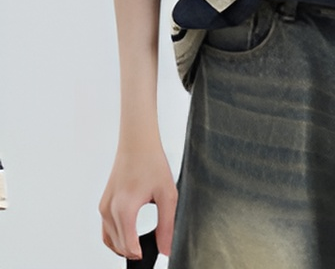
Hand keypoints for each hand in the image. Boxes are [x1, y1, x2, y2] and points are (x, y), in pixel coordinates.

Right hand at [98, 143, 176, 259]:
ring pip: (110, 240)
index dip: (142, 255)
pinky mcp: (103, 204)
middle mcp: (109, 210)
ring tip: (142, 246)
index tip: (154, 255)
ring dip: (124, 246)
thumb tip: (166, 249)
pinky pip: (106, 230)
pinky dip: (116, 237)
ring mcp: (103, 208)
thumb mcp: (167, 194)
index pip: (129, 246)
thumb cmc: (152, 163)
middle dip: (135, 252)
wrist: (137, 143)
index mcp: (124, 209)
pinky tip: (130, 236)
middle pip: (119, 246)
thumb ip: (167, 225)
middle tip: (152, 250)